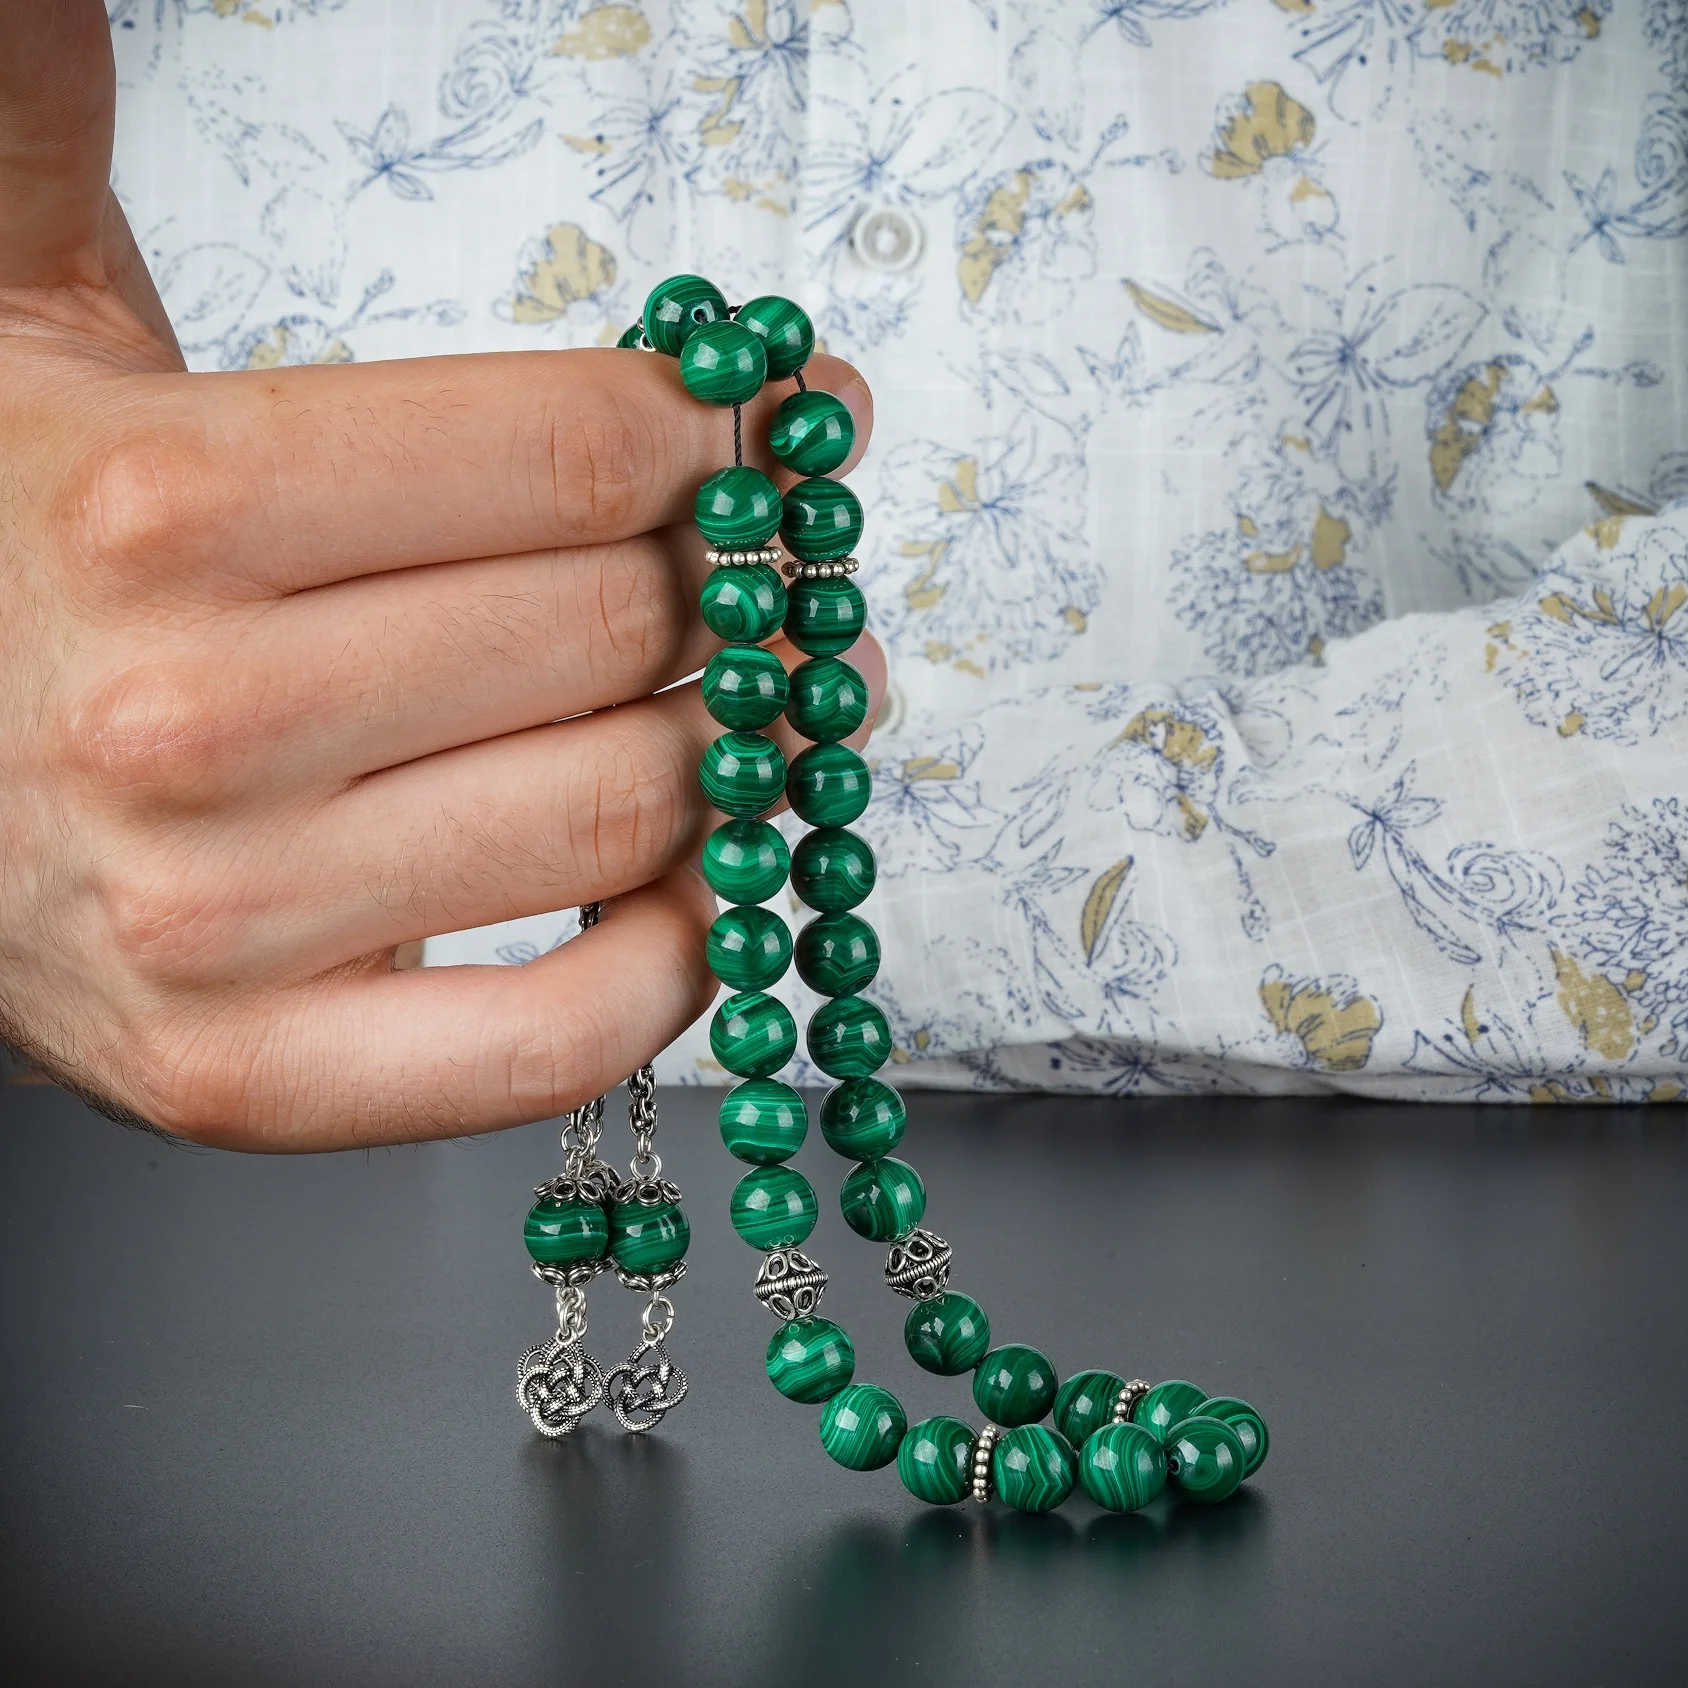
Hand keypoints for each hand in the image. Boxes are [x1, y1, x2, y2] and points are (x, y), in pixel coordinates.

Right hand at [0, 3, 877, 1146]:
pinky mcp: (253, 1075)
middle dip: (744, 592)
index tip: (782, 432)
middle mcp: (188, 720)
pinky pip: (557, 1040)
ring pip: (625, 813)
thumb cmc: (14, 572)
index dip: (728, 434)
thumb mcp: (32, 335)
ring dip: (746, 758)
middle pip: (620, 629)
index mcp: (162, 503)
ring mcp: (220, 924)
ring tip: (772, 715)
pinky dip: (673, 964)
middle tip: (790, 581)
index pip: (578, 450)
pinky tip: (692, 892)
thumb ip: (47, 129)